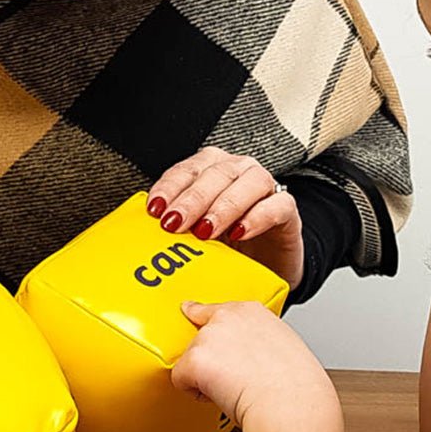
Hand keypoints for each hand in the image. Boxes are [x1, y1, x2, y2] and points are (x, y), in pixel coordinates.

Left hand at [147, 147, 303, 287]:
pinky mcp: (287, 209)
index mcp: (211, 169)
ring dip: (223, 206)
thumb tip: (143, 234)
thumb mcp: (196, 234)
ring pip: (247, 182)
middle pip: (215, 174)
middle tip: (175, 223)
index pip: (187, 170)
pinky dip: (257, 217)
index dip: (169, 188)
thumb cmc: (227, 243)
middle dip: (192, 199)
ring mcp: (265, 186)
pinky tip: (240, 232)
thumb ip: (176, 226)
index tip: (155, 210)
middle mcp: (238, 170)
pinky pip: (277, 204)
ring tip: (205, 231)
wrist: (266, 262)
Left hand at [172, 301, 339, 429]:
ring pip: (191, 359)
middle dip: (211, 359)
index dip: (203, 317)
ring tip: (234, 389)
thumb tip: (251, 355)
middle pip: (201, 338)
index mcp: (252, 311)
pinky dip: (195, 393)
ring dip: (204, 377)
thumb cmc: (295, 386)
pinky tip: (220, 396)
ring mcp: (209, 336)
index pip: (217, 309)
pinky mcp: (195, 359)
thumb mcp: (284, 347)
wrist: (290, 403)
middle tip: (235, 378)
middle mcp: (227, 317)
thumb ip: (260, 340)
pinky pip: (181, 379)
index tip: (191, 312)